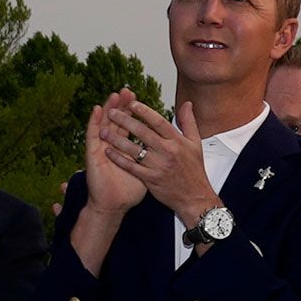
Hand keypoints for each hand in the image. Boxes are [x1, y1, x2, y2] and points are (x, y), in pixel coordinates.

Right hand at [79, 95, 150, 215]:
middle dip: (123, 106)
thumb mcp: (150, 169)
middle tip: (126, 90)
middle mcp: (115, 146)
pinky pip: (93, 137)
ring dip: (109, 108)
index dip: (135, 112)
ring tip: (113, 94)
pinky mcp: (93, 155)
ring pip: (106, 124)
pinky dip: (93, 123)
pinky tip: (95, 111)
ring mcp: (103, 149)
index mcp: (129, 148)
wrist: (114, 205)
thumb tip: (171, 144)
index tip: (139, 97)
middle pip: (119, 122)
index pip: (133, 125)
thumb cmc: (130, 189)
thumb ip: (158, 154)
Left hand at [107, 98, 217, 227]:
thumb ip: (189, 122)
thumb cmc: (194, 169)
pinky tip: (108, 152)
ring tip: (104, 132)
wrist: (194, 196)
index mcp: (178, 141)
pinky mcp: (150, 178)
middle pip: (143, 132)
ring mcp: (158, 165)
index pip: (159, 121)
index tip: (132, 104)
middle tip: (112, 112)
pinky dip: (119, 159)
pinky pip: (131, 166)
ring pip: (134, 149)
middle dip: (125, 121)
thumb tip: (186, 104)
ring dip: (117, 140)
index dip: (144, 111)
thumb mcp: (196, 143)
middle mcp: (167, 151)